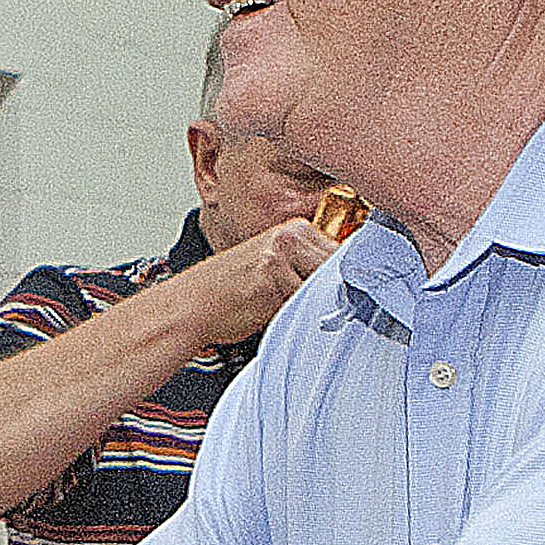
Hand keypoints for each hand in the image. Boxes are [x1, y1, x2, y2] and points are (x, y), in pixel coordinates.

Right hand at [171, 218, 336, 347]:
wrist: (190, 305)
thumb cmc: (231, 293)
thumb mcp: (276, 269)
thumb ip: (310, 270)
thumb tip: (353, 286)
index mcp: (294, 229)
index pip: (344, 253)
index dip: (347, 280)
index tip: (340, 297)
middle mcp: (289, 235)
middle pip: (341, 268)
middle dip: (334, 292)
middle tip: (309, 308)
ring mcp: (280, 253)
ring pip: (327, 286)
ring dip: (317, 305)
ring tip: (286, 309)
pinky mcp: (271, 275)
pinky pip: (306, 302)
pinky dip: (299, 315)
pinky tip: (275, 314)